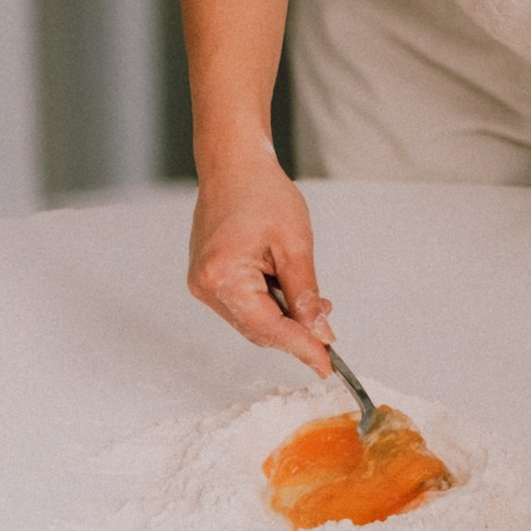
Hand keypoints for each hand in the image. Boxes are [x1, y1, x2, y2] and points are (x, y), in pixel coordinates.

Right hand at [188, 158, 335, 369]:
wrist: (233, 166)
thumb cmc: (260, 192)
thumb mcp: (295, 245)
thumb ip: (306, 295)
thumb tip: (319, 333)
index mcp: (223, 275)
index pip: (267, 328)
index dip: (300, 348)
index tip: (325, 365)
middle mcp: (205, 285)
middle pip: (257, 330)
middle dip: (294, 336)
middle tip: (329, 340)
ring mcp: (202, 284)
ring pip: (250, 322)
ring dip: (284, 322)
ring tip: (316, 308)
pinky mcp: (207, 280)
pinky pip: (242, 306)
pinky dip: (269, 308)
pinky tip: (291, 297)